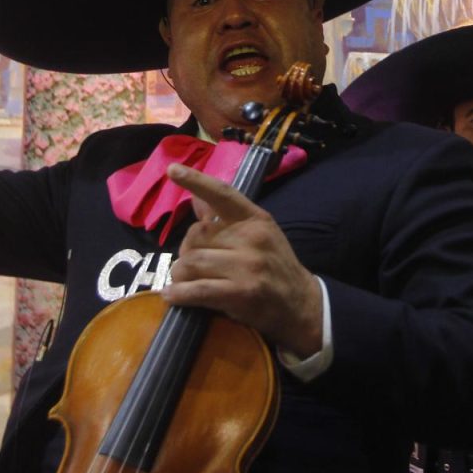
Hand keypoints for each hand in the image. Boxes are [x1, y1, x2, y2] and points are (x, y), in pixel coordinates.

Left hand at [162, 164, 323, 356]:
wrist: (301, 304)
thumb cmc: (274, 266)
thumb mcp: (258, 235)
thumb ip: (225, 218)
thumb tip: (195, 197)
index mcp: (256, 219)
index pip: (223, 194)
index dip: (196, 181)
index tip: (172, 169)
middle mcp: (253, 237)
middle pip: (196, 235)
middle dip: (186, 250)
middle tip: (192, 264)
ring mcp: (248, 265)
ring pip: (192, 262)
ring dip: (180, 274)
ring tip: (184, 282)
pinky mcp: (242, 292)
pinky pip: (197, 289)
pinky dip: (179, 293)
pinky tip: (173, 295)